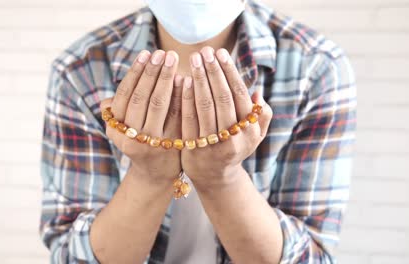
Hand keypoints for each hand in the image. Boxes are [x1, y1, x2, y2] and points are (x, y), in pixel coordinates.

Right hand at [100, 49, 182, 183]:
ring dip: (166, 79)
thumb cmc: (138, 144)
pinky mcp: (173, 145)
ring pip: (159, 104)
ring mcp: (153, 142)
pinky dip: (180, 95)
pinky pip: (177, 115)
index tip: (146, 53)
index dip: (135, 73)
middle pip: (142, 97)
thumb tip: (107, 100)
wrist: (156, 176)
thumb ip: (117, 112)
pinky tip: (186, 79)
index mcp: (116, 129)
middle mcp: (132, 137)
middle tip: (162, 52)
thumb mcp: (121, 131)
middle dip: (152, 72)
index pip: (125, 95)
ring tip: (173, 59)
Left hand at [181, 46, 272, 188]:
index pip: (240, 94)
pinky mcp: (192, 148)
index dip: (229, 72)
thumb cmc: (236, 148)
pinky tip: (182, 81)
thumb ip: (261, 115)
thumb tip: (257, 93)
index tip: (220, 53)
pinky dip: (185, 99)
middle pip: (222, 97)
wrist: (215, 178)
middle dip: (213, 71)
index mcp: (250, 130)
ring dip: (199, 79)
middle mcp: (233, 137)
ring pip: (205, 106)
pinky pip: (188, 119)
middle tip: (204, 51)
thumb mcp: (255, 136)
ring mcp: (212, 144)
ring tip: (193, 60)